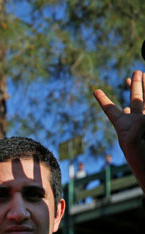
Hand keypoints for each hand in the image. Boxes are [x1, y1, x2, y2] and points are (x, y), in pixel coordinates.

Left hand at [94, 70, 144, 190]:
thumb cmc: (138, 159)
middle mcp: (137, 121)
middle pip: (136, 99)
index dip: (104, 100)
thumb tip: (144, 117)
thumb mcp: (130, 143)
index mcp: (123, 126)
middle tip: (136, 72)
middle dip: (136, 85)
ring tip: (144, 73)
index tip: (95, 90)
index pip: (111, 110)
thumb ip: (135, 128)